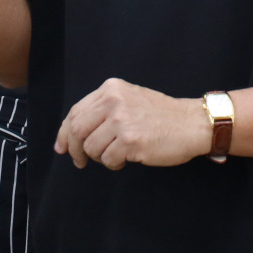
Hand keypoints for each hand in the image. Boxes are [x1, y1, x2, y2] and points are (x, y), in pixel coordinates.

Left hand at [55, 78, 210, 170]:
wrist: (191, 123)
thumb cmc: (161, 115)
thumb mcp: (129, 98)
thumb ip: (103, 109)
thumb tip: (70, 133)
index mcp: (111, 88)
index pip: (76, 111)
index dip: (64, 132)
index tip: (61, 147)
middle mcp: (114, 101)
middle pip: (77, 130)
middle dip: (74, 149)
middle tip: (80, 161)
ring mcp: (122, 120)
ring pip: (91, 148)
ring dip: (100, 158)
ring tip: (115, 155)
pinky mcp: (130, 141)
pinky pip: (108, 159)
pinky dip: (114, 164)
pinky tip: (126, 159)